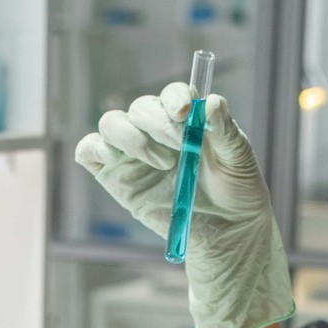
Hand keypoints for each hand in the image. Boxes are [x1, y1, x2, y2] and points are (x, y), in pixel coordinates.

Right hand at [75, 84, 294, 327]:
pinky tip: (115, 159)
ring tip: (162, 163)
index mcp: (185, 119)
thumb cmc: (236, 190)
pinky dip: (95, 147)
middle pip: (140, 107)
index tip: (185, 112)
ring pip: (111, 123)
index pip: (171, 95)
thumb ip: (225, 128)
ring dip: (130, 136)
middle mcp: (155, 131)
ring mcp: (132, 154)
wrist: (226, 232)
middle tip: (180, 146)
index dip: (174, 97)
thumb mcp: (239, 157)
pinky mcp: (113, 176)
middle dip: (157, 122)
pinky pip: (88, 150)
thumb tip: (211, 102)